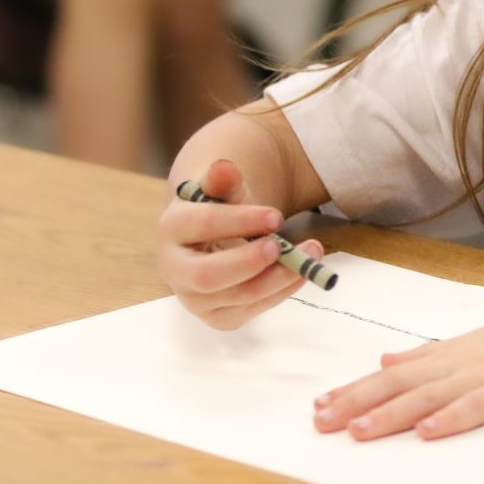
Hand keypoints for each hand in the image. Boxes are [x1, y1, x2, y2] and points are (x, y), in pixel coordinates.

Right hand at [156, 157, 325, 329]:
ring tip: (311, 252)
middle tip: (281, 244)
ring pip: (237, 296)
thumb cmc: (219, 208)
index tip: (276, 215)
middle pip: (207, 276)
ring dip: (279, 277)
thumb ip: (223, 180)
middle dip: (249, 261)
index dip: (239, 221)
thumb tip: (224, 167)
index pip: (200, 225)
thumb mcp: (222, 189)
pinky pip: (252, 309)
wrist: (215, 236)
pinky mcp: (219, 316)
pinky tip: (300, 271)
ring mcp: (195, 298)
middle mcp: (175, 269)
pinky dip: (281, 291)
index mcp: (172, 228)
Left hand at [312, 295, 483, 440]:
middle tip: (319, 421)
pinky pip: (477, 407)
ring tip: (357, 431)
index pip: (392, 374)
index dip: (354, 389)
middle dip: (356, 403)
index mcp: (450, 353)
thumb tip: (385, 358)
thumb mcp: (475, 342)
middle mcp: (459, 363)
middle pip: (399, 385)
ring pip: (428, 397)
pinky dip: (451, 419)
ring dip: (391, 414)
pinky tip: (427, 432)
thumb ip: (429, 355)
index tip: (319, 403)